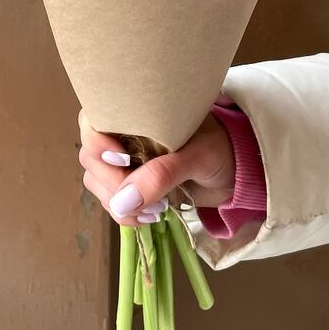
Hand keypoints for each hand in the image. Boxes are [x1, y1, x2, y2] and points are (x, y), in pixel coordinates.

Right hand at [78, 108, 234, 224]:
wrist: (236, 172)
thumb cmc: (219, 148)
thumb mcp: (197, 156)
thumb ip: (162, 174)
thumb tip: (123, 201)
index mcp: (137, 111)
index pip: (94, 119)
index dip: (98, 141)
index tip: (123, 159)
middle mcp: (123, 132)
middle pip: (92, 156)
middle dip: (114, 183)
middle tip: (150, 200)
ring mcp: (124, 160)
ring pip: (97, 182)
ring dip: (121, 203)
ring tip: (158, 211)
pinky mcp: (130, 184)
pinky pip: (111, 201)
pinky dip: (127, 214)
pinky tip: (152, 217)